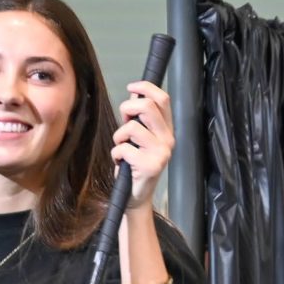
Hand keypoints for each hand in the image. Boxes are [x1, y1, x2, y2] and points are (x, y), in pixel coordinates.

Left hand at [113, 79, 173, 210]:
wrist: (136, 196)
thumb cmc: (135, 164)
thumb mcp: (139, 138)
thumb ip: (139, 117)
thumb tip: (134, 93)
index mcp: (167, 129)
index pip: (163, 99)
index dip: (145, 87)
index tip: (131, 87)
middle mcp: (168, 139)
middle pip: (147, 107)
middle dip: (127, 108)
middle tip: (123, 121)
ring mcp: (161, 152)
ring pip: (132, 127)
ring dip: (119, 135)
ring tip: (121, 147)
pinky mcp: (150, 165)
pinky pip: (123, 147)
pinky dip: (115, 153)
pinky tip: (120, 161)